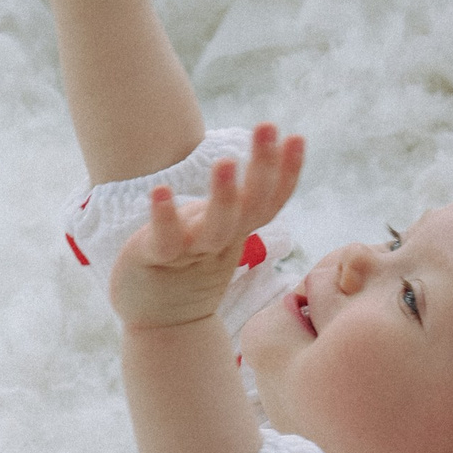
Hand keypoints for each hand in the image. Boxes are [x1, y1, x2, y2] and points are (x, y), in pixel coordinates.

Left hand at [108, 125, 306, 330]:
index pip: (269, 201)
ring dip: (223, 196)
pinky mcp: (156, 259)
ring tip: (225, 162)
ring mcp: (189, 252)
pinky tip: (160, 190)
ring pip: (216, 227)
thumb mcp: (217, 234)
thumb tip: (260, 161)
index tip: (296, 138)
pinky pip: (164, 240)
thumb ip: (235, 206)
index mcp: (236, 232)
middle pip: (251, 206)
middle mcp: (219, 241)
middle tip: (268, 127)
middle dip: (262, 166)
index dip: (286, 172)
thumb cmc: (187, 269)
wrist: (161, 325)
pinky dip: (163, 216)